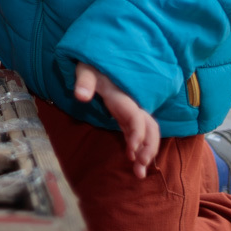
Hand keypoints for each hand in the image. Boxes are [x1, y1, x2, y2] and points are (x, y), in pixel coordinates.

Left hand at [74, 62, 159, 179]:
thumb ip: (84, 81)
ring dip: (146, 151)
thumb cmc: (91, 63)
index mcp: (122, 96)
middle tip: (140, 168)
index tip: (132, 152)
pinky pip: (136, 132)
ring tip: (139, 173)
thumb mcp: (85, 68)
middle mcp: (131, 104)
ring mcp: (129, 110)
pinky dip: (138, 146)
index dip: (138, 135)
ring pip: (146, 132)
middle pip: (149, 127)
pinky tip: (133, 159)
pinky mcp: (124, 114)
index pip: (136, 117)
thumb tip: (81, 96)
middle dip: (148, 148)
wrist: (96, 58)